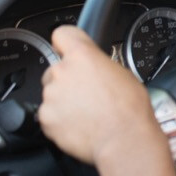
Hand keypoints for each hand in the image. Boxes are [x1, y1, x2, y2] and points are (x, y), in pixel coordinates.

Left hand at [37, 25, 161, 167]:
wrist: (124, 140)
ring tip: (86, 113)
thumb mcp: (122, 73)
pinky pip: (48, 115)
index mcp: (83, 56)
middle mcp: (62, 71)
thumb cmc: (130, 109)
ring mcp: (51, 95)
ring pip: (52, 93)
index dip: (65, 43)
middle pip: (56, 69)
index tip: (66, 49)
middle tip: (86, 93)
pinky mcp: (45, 118)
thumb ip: (98, 65)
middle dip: (67, 80)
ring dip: (63, 101)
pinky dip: (59, 120)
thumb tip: (94, 69)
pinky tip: (78, 125)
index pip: (62, 34)